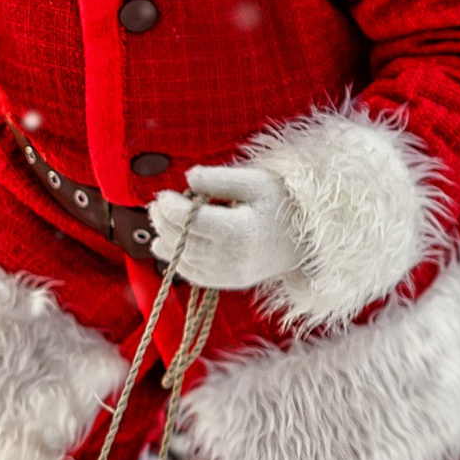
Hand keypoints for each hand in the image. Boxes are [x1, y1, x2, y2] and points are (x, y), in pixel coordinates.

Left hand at [148, 166, 300, 290]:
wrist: (303, 238)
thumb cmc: (279, 204)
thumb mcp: (255, 182)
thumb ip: (220, 179)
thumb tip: (188, 177)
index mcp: (240, 231)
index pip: (191, 221)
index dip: (170, 207)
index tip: (163, 194)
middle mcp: (231, 257)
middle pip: (182, 240)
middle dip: (163, 221)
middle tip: (157, 204)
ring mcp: (227, 274)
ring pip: (181, 258)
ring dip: (164, 238)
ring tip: (160, 218)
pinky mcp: (225, 282)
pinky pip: (190, 272)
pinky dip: (175, 257)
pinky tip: (167, 241)